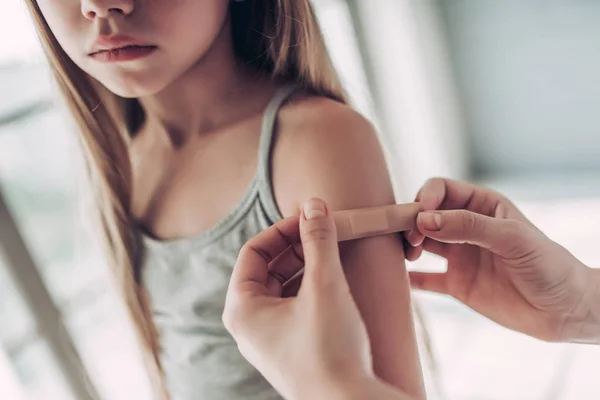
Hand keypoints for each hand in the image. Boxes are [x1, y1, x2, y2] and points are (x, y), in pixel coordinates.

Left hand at [224, 198, 409, 399]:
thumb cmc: (330, 349)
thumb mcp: (324, 285)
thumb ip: (319, 240)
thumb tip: (314, 203)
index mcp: (242, 309)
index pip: (253, 251)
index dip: (282, 229)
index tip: (312, 217)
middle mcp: (250, 324)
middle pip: (267, 268)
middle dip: (297, 245)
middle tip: (326, 230)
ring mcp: (270, 338)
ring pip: (282, 287)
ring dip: (306, 265)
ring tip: (334, 251)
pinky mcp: (291, 348)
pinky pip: (294, 305)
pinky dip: (311, 287)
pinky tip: (334, 280)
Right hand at [405, 178, 599, 342]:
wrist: (565, 311)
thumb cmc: (548, 265)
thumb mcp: (511, 238)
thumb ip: (468, 226)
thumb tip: (425, 219)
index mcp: (482, 206)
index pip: (443, 190)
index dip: (426, 197)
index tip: (419, 214)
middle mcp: (466, 228)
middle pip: (425, 214)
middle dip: (411, 221)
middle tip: (410, 239)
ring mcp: (460, 256)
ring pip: (421, 243)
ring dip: (407, 245)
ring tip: (406, 256)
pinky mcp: (457, 284)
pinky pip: (426, 280)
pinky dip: (410, 279)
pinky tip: (397, 280)